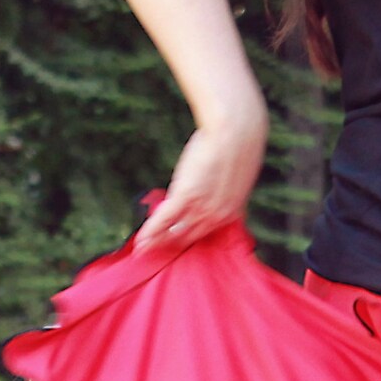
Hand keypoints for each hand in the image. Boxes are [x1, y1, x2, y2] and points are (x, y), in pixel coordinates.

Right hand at [137, 105, 268, 253]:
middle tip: (157, 250)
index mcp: (232, 211)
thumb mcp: (239, 170)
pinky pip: (164, 220)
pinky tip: (141, 241)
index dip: (190, 236)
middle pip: (189, 237)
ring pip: (175, 232)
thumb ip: (228, 185)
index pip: (207, 232)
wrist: (235, 129)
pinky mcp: (186, 196)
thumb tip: (220, 183)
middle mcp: (217, 216)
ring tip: (144, 249)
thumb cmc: (240, 142)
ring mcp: (202, 208)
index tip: (178, 240)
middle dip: (172, 245)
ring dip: (157, 242)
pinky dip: (150, 232)